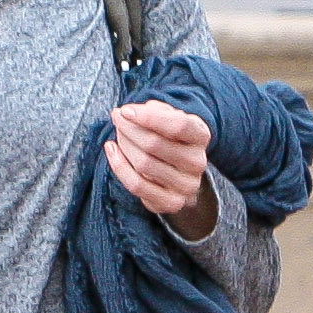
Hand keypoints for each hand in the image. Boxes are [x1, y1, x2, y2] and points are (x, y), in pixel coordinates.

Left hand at [107, 97, 217, 232]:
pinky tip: (111, 149)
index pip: (178, 125)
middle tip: (117, 118)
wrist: (182, 172)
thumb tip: (133, 113)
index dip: (148, 117)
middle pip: (154, 144)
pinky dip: (119, 166)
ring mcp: (186, 186)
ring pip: (143, 164)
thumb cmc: (171, 138)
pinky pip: (137, 185)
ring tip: (118, 134)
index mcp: (201, 136)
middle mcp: (197, 162)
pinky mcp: (171, 202)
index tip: (125, 110)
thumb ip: (156, 111)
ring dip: (124, 145)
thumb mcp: (170, 117)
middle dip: (129, 128)